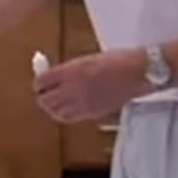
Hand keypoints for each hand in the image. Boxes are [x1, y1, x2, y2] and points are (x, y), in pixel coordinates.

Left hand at [33, 48, 150, 122]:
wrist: (138, 72)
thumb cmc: (117, 61)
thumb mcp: (87, 59)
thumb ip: (68, 70)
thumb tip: (54, 77)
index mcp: (71, 71)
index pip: (42, 82)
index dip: (39, 83)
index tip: (40, 83)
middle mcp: (74, 89)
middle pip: (45, 100)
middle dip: (43, 97)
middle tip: (45, 93)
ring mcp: (83, 103)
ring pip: (55, 112)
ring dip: (52, 108)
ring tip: (54, 103)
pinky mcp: (92, 113)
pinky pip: (70, 117)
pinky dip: (64, 114)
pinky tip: (67, 109)